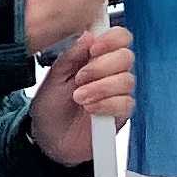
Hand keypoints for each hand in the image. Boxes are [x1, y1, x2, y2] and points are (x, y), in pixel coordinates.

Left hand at [30, 27, 133, 165]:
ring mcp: (117, 93)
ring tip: (80, 98)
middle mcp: (110, 73)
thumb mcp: (54, 78)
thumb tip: (88, 36)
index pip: (118, 38)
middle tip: (80, 79)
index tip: (94, 49)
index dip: (112, 39)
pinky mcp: (121, 113)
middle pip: (126, 57)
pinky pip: (126, 103)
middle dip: (102, 67)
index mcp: (95, 58)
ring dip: (101, 88)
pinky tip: (91, 110)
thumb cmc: (51, 108)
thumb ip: (71, 56)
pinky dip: (106, 105)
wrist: (49, 140)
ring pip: (127, 80)